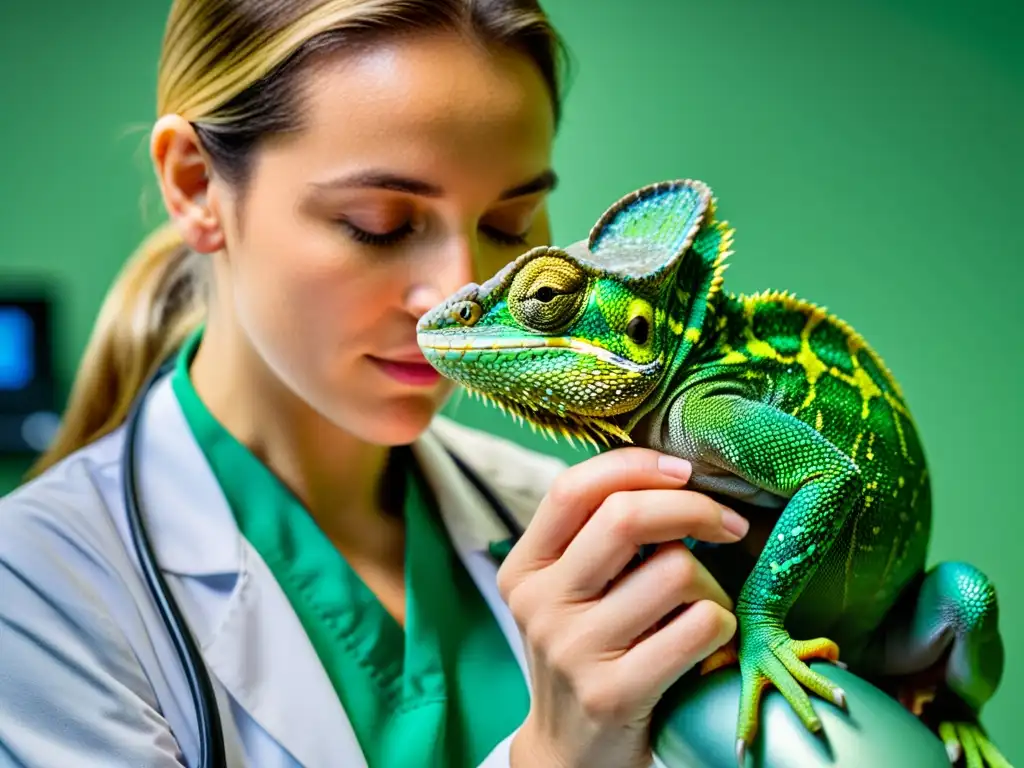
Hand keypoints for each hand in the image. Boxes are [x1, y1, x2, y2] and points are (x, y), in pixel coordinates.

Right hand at [497, 448, 749, 767]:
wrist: (571, 755)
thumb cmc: (586, 654)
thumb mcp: (567, 593)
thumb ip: (594, 538)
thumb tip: (668, 474)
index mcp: (526, 568)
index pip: (573, 489)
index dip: (635, 468)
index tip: (684, 472)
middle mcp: (540, 604)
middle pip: (626, 519)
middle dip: (693, 509)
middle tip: (728, 525)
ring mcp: (573, 651)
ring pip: (675, 572)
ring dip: (713, 584)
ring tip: (705, 605)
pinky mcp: (614, 693)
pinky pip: (699, 627)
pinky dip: (722, 624)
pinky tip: (709, 639)